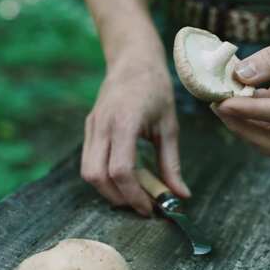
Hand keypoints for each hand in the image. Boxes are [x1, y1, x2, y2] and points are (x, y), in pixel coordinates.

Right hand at [81, 60, 190, 215]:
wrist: (133, 60)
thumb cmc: (156, 89)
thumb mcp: (169, 127)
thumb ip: (172, 163)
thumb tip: (180, 196)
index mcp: (124, 122)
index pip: (121, 170)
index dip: (134, 195)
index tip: (150, 209)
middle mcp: (102, 125)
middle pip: (97, 176)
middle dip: (118, 198)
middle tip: (142, 205)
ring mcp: (91, 126)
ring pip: (88, 171)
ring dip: (109, 190)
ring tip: (134, 193)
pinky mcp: (89, 128)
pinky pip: (89, 161)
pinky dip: (104, 177)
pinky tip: (125, 177)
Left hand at [211, 15, 269, 154]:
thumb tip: (240, 75)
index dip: (251, 111)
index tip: (224, 103)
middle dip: (241, 126)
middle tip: (216, 104)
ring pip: (264, 134)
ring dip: (240, 119)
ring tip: (219, 96)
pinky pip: (264, 118)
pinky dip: (247, 107)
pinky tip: (233, 90)